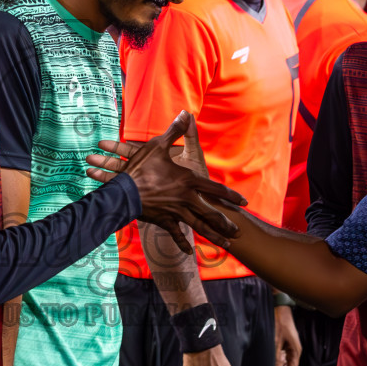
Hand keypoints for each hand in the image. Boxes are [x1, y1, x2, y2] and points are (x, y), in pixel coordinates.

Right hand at [86, 111, 244, 250]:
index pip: (215, 189)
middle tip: (238, 231)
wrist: (123, 192)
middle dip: (226, 223)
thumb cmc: (141, 168)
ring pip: (199, 227)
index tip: (243, 202)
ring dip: (213, 236)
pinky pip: (176, 234)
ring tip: (226, 244)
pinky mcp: (164, 221)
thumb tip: (186, 113)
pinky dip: (183, 243)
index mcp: (189, 181)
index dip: (230, 195)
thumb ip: (175, 132)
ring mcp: (176, 212)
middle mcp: (187, 199)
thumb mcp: (158, 146)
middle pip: (212, 214)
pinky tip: (190, 252)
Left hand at [273, 305, 301, 365]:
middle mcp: (295, 352)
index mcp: (295, 352)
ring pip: (286, 365)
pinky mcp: (286, 344)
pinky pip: (283, 358)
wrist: (280, 306)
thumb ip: (276, 360)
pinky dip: (278, 365)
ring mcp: (291, 348)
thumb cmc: (279, 322)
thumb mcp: (275, 342)